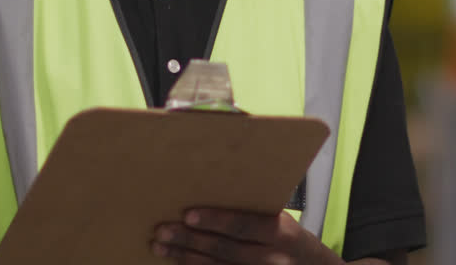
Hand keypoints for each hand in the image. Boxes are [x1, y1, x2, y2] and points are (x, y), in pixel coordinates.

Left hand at [150, 208, 341, 264]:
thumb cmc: (295, 244)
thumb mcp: (284, 225)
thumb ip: (254, 216)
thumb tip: (210, 197)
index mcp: (281, 233)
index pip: (242, 226)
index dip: (214, 220)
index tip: (188, 214)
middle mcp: (271, 258)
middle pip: (222, 250)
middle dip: (188, 240)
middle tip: (161, 231)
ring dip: (184, 258)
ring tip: (160, 247)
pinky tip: (179, 264)